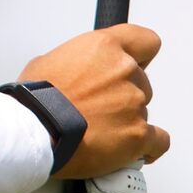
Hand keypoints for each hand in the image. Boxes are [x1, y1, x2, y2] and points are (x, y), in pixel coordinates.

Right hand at [19, 24, 168, 178]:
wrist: (34, 131)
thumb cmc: (35, 100)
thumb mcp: (48, 61)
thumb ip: (76, 62)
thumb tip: (76, 75)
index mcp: (105, 47)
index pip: (146, 42)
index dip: (140, 56)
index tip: (135, 65)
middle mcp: (125, 71)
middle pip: (141, 82)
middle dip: (124, 96)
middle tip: (100, 109)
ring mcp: (134, 103)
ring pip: (143, 112)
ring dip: (127, 122)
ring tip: (100, 134)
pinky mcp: (138, 135)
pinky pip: (159, 141)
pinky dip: (149, 147)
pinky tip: (136, 150)